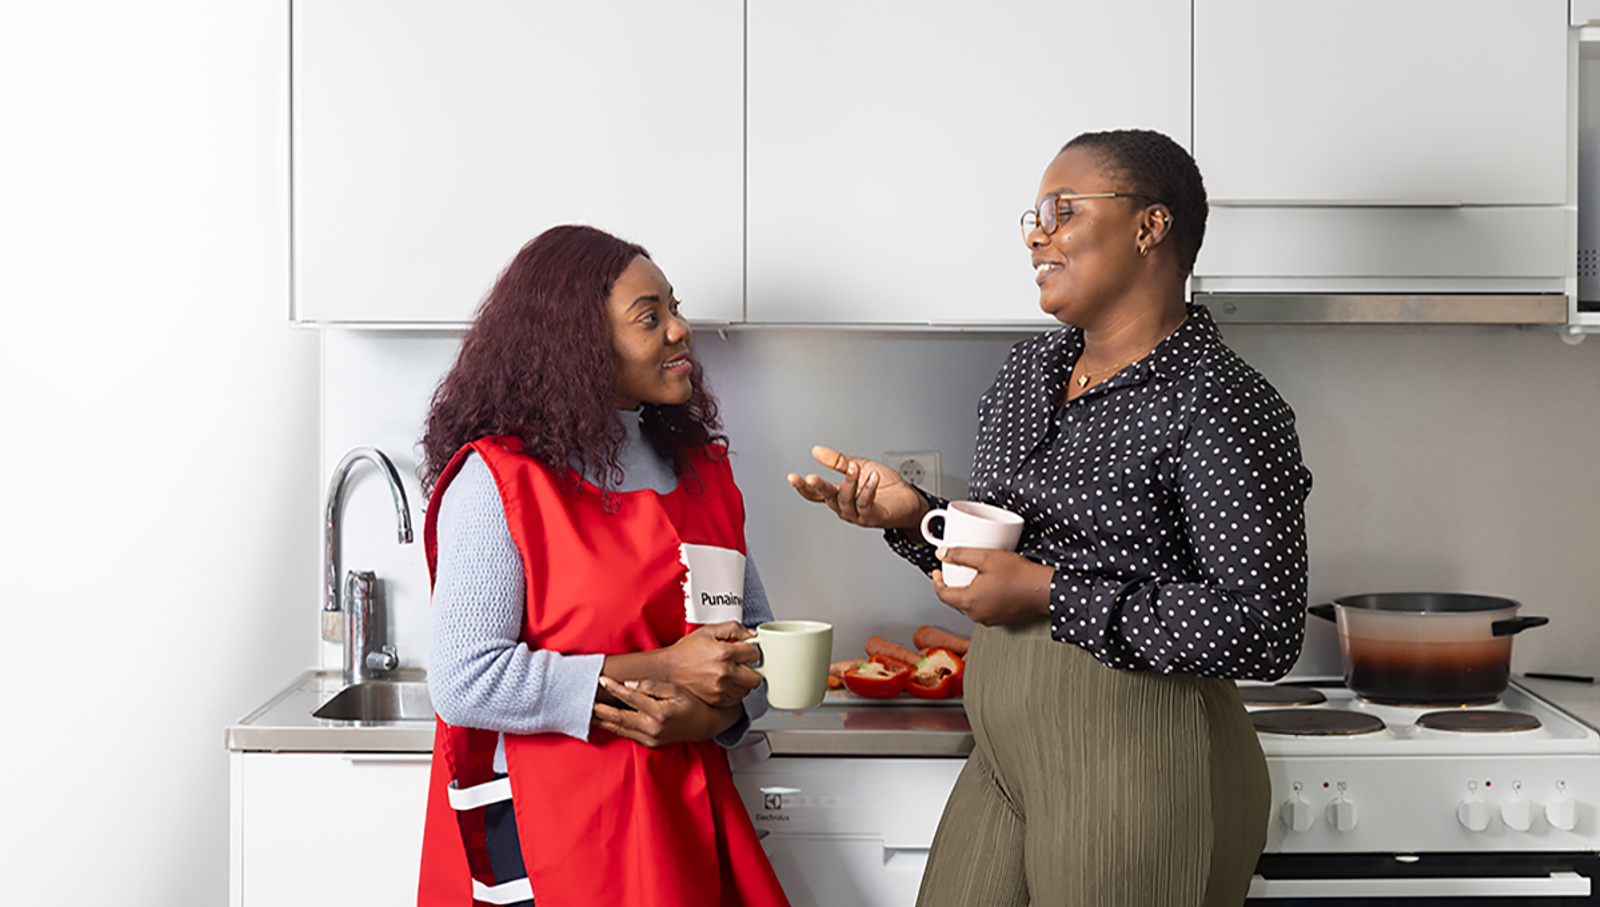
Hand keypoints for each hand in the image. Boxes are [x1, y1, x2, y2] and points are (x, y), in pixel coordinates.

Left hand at [592, 677, 740, 747]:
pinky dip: (612, 727)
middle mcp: (652, 728)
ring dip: (601, 721)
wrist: (705, 725)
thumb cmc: (692, 704)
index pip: (630, 697)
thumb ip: (652, 686)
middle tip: (583, 700)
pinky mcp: (649, 743)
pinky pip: (626, 734)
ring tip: (586, 712)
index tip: (602, 679)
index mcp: (659, 712)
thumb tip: (629, 684)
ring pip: (619, 729)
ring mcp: (650, 738)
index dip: (615, 687)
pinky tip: (603, 722)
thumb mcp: (676, 690)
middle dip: (599, 709)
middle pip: (618, 717)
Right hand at [660, 622, 762, 707]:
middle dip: (751, 669)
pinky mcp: (717, 701)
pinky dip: (734, 691)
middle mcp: (724, 673)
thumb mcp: (708, 631)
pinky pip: (737, 699)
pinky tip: (725, 682)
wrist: (668, 669)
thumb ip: (733, 628)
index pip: (754, 654)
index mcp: (724, 653)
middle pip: (756, 677)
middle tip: (742, 664)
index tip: (745, 651)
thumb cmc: (686, 651)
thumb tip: (751, 634)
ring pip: (747, 689)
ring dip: (743, 681)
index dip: (751, 650)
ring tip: (732, 673)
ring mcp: (721, 689)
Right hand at [787, 445, 929, 530]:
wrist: (909, 499)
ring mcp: (858, 514)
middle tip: (811, 478)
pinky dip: (868, 489)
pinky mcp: (872, 517)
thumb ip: (838, 461)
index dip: (803, 487)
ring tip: (854, 468)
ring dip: (849, 482)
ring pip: (845, 500)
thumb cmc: (886, 486)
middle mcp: (846, 507)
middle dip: (819, 487)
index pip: (816, 494)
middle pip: (827, 498)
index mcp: (840, 495)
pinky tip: (872, 477)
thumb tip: (817, 451)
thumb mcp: (859, 467)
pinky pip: (865, 503)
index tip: (792, 477)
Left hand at [933, 547, 1054, 626]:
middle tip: (953, 572)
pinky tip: (989, 586)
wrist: (1044, 589)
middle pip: (955, 601)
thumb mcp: (985, 557)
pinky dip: (980, 598)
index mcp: (969, 601)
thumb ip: (960, 555)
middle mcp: (977, 614)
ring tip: (972, 577)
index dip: (937, 581)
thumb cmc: (1019, 575)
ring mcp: (989, 619)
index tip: (937, 572)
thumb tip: (942, 554)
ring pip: (969, 605)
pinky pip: (983, 609)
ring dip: (967, 592)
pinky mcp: (1001, 619)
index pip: (942, 594)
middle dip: (952, 586)